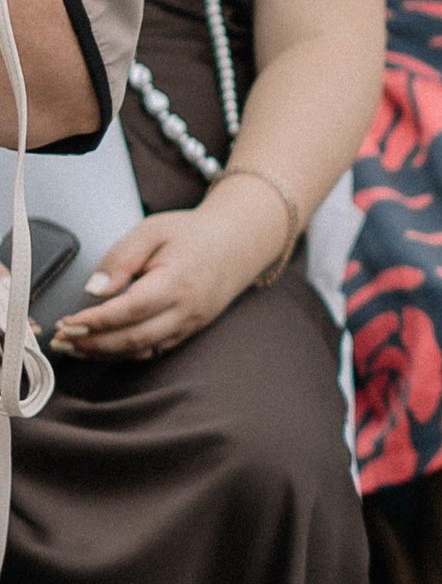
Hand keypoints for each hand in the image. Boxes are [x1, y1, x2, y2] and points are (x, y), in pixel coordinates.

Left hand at [50, 190, 272, 360]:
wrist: (238, 243)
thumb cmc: (192, 234)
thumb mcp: (152, 230)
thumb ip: (120, 258)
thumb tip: (94, 290)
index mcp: (178, 281)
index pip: (131, 309)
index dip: (96, 321)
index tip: (67, 323)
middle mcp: (187, 309)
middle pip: (135, 338)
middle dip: (94, 344)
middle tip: (62, 341)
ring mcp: (190, 324)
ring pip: (143, 350)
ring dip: (106, 353)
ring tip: (74, 348)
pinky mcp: (189, 331)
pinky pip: (154, 350)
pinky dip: (125, 353)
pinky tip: (102, 346)